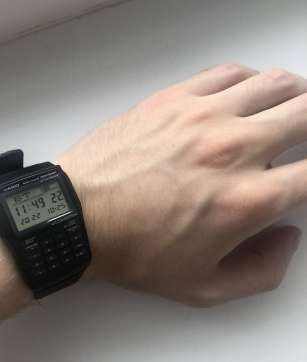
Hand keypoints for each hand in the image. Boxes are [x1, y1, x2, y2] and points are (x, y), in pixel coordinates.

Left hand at [55, 63, 305, 305]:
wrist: (77, 216)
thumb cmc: (134, 252)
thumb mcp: (204, 288)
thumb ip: (263, 270)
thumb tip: (288, 236)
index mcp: (248, 200)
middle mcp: (235, 150)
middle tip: (306, 136)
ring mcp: (203, 116)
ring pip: (276, 84)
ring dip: (294, 96)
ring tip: (290, 110)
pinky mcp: (174, 98)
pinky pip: (229, 73)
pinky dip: (250, 80)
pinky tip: (246, 96)